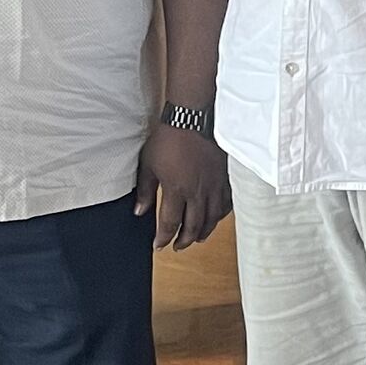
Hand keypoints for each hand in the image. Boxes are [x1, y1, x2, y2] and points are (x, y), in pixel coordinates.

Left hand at [134, 122, 229, 249]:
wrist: (192, 118)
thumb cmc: (168, 138)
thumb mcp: (148, 164)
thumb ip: (145, 190)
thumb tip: (139, 211)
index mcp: (176, 190)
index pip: (170, 223)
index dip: (163, 238)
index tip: (158, 245)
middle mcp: (197, 192)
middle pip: (193, 226)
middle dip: (183, 240)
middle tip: (177, 247)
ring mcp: (214, 186)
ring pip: (211, 219)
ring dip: (202, 232)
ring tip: (196, 238)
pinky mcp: (224, 178)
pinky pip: (226, 204)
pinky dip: (219, 216)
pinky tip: (214, 218)